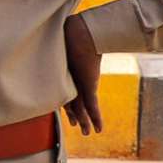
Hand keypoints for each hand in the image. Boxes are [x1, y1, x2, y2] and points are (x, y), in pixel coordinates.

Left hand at [63, 13, 103, 135]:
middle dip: (74, 115)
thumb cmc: (75, 33)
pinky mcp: (87, 87)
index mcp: (64, 73)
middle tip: (75, 125)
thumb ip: (72, 42)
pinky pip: (92, 107)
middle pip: (71, 103)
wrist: (82, 34)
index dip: (67, 103)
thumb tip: (71, 30)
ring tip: (86, 132)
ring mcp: (78, 85)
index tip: (69, 112)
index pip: (66, 91)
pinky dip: (95, 118)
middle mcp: (69, 81)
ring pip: (81, 108)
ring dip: (85, 121)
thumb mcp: (72, 41)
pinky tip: (98, 129)